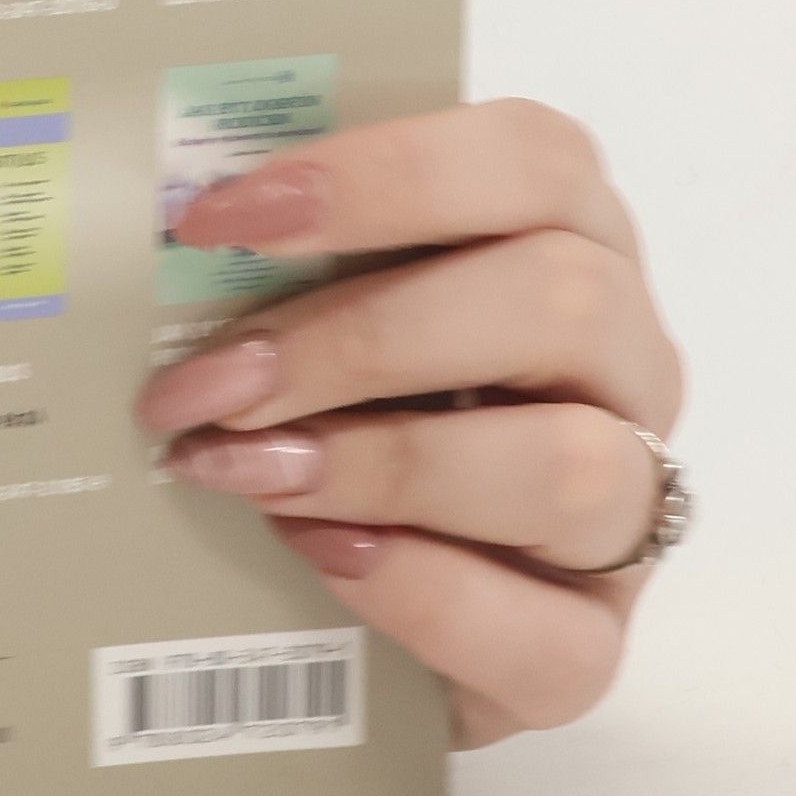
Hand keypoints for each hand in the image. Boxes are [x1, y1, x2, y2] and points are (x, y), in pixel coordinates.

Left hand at [134, 100, 684, 748]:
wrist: (358, 599)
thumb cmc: (343, 403)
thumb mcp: (324, 308)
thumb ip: (288, 264)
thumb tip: (167, 238)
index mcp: (567, 238)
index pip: (530, 157)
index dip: (381, 175)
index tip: (217, 219)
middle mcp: (622, 359)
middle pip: (559, 301)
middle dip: (356, 339)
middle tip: (211, 384)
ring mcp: (628, 502)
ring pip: (569, 465)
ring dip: (382, 466)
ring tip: (243, 473)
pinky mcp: (593, 638)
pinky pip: (552, 634)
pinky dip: (423, 593)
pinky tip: (321, 556)